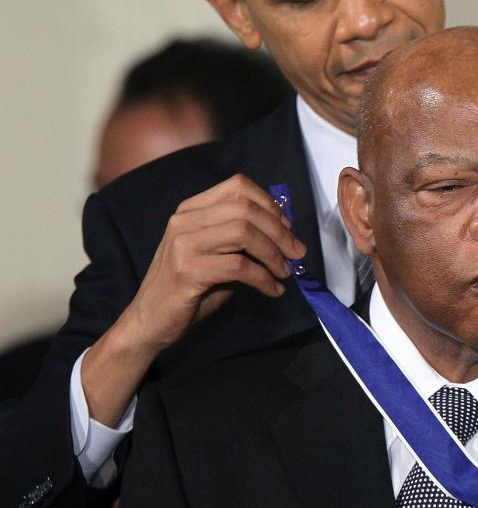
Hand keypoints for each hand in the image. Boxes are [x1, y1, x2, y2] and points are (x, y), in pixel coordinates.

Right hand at [126, 174, 305, 351]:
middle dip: (279, 231)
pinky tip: (273, 290)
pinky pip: (239, 267)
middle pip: (245, 209)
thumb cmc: (189, 288)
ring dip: (273, 254)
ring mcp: (183, 244)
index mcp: (192, 209)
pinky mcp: (187, 271)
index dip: (270, 205)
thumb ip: (242, 239)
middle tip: (297, 253)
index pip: (238, 186)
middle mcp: (185, 220)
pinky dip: (264, 278)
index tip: (288, 228)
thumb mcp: (217, 255)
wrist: (150, 320)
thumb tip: (285, 232)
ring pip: (244, 233)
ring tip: (285, 272)